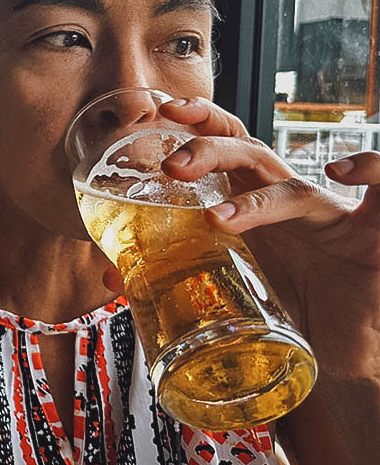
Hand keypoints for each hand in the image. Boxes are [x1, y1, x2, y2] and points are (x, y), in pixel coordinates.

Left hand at [151, 97, 379, 381]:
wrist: (350, 352)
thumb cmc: (291, 312)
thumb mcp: (228, 293)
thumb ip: (173, 278)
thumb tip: (110, 276)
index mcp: (255, 203)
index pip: (225, 146)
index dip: (197, 123)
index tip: (159, 112)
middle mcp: (290, 200)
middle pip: (247, 152)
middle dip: (208, 148)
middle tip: (170, 166)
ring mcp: (330, 218)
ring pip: (292, 183)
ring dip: (253, 195)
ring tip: (217, 217)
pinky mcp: (373, 237)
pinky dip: (373, 169)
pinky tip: (345, 171)